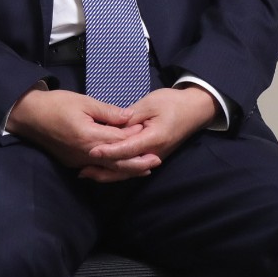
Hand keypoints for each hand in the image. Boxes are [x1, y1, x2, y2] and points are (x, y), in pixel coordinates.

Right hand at [6, 88, 155, 177]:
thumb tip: (130, 117)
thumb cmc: (56, 104)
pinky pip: (96, 169)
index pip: (119, 141)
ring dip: (126, 170)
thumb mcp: (84, 102)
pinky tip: (120, 169)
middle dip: (137, 163)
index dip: (135, 138)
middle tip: (156, 161)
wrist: (29, 116)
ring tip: (144, 169)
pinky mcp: (72, 162)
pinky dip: (111, 170)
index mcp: (89, 137)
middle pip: (116, 163)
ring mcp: (78, 161)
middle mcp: (85, 154)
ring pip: (107, 170)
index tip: (151, 135)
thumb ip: (108, 112)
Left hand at [78, 86, 217, 182]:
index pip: (127, 149)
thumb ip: (131, 115)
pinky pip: (133, 167)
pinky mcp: (152, 156)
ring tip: (87, 173)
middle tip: (81, 170)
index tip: (92, 151)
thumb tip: (113, 125)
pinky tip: (104, 169)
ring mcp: (154, 157)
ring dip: (108, 174)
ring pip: (129, 171)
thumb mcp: (150, 103)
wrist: (195, 110)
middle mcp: (154, 153)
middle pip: (126, 167)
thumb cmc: (173, 103)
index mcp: (154, 138)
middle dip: (104, 169)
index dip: (109, 151)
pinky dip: (118, 170)